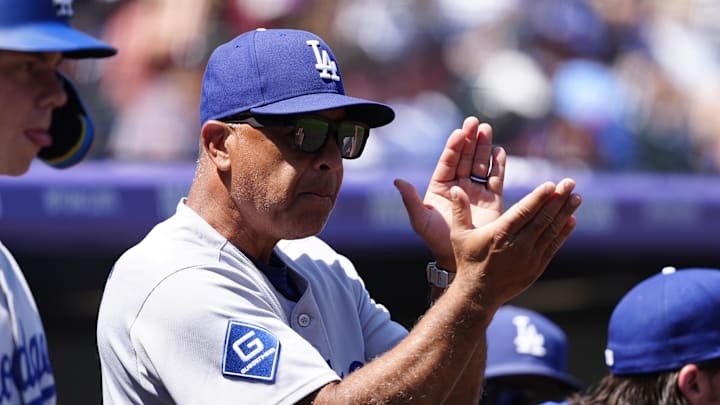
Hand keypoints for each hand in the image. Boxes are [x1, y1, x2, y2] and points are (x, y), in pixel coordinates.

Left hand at [395, 117, 503, 268]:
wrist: (458, 257)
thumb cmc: (435, 239)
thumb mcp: (420, 219)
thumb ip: (410, 199)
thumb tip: (397, 181)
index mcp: (440, 186)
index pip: (448, 161)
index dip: (454, 147)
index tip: (459, 132)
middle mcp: (458, 185)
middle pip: (466, 157)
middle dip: (470, 140)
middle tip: (475, 122)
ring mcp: (475, 191)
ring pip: (480, 163)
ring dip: (484, 147)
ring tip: (487, 129)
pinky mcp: (492, 199)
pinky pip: (496, 178)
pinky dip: (498, 164)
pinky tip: (500, 151)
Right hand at [449, 178, 581, 307]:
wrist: (479, 293)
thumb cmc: (468, 260)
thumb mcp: (459, 235)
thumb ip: (460, 210)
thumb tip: (455, 189)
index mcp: (500, 234)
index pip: (524, 212)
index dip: (539, 198)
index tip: (551, 184)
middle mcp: (518, 244)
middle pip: (542, 218)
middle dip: (558, 199)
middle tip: (570, 183)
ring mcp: (530, 256)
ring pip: (551, 230)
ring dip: (565, 213)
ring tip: (576, 197)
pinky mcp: (537, 266)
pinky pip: (553, 246)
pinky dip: (564, 233)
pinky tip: (571, 220)